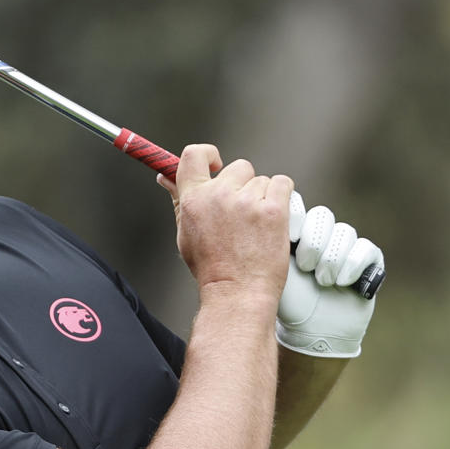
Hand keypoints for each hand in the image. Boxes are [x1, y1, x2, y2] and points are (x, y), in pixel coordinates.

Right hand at [160, 144, 292, 303]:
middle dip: (243, 186)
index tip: (216, 164)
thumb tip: (166, 177)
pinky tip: (273, 218)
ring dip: (263, 197)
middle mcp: (218, 195)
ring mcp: (247, 202)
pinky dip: (282, 198)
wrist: (237, 293)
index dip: (209, 154)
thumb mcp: (186, 233)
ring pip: (262, 180)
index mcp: (194, 199)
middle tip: (242, 214)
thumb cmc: (213, 269)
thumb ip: (179, 200)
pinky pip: (283, 184)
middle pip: (239, 167)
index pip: (194, 155)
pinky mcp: (273, 210)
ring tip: (256, 226)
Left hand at [277, 191, 382, 357]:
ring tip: (322, 281)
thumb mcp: (272, 269)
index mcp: (297, 232)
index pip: (301, 205)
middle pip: (323, 216)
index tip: (289, 238)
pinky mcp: (368, 262)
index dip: (297, 217)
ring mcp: (346, 247)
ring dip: (332, 257)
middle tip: (305, 266)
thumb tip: (254, 213)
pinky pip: (365, 249)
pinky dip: (353, 265)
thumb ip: (267, 241)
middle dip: (314, 241)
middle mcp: (323, 235)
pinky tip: (342, 283)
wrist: (310, 333)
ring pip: (344, 232)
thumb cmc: (287, 303)